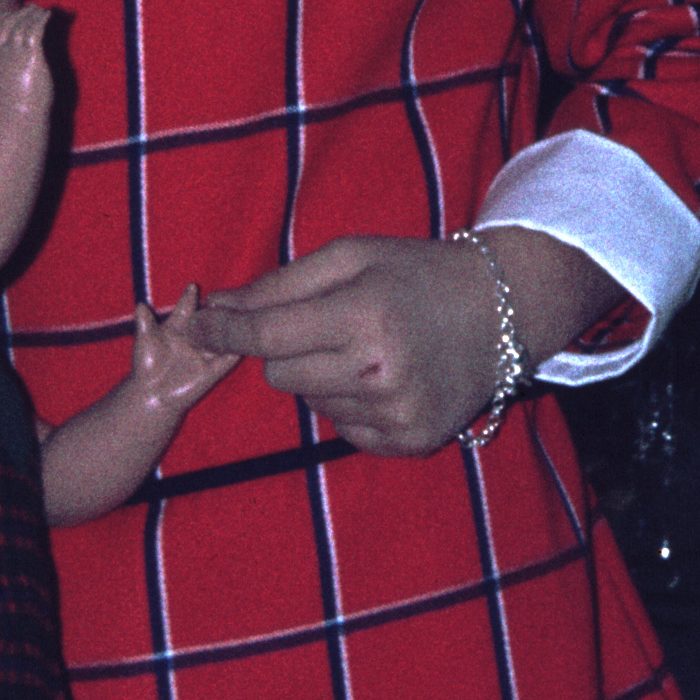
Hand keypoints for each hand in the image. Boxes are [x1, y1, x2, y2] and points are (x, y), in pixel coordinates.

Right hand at [0, 3, 53, 127]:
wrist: (14, 116)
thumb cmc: (2, 106)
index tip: (6, 15)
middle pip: (6, 24)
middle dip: (18, 14)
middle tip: (30, 9)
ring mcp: (14, 52)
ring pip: (21, 25)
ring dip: (31, 15)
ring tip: (40, 10)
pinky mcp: (31, 54)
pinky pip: (35, 30)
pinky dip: (41, 20)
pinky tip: (48, 15)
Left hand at [130, 286, 241, 421]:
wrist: (152, 394)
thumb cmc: (146, 366)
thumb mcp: (145, 342)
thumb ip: (145, 324)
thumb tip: (139, 305)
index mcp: (178, 327)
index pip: (186, 309)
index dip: (189, 298)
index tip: (192, 287)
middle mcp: (195, 337)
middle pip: (208, 319)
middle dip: (214, 309)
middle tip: (220, 299)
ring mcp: (205, 353)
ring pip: (222, 335)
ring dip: (229, 326)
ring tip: (237, 315)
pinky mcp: (214, 369)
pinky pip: (229, 357)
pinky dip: (238, 349)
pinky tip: (246, 339)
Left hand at [192, 237, 502, 456]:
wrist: (502, 311)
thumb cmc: (418, 272)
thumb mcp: (353, 256)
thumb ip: (280, 284)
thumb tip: (215, 307)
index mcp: (364, 314)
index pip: (267, 335)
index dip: (224, 332)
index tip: (197, 327)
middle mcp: (379, 371)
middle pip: (280, 377)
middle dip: (285, 351)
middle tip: (325, 325)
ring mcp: (396, 413)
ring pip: (310, 404)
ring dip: (321, 377)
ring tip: (365, 348)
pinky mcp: (410, 442)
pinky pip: (343, 429)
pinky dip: (349, 404)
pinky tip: (383, 377)